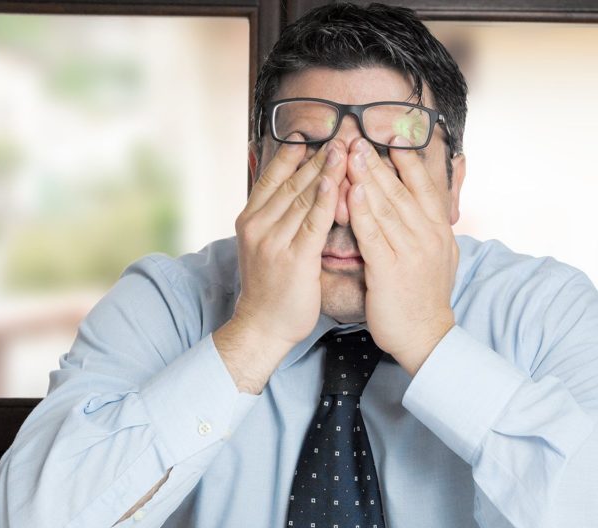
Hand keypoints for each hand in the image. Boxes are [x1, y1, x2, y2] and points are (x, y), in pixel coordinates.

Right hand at [214, 136, 346, 392]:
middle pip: (293, 181)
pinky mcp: (293, 258)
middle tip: (342, 132)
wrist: (261, 327)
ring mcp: (274, 240)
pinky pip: (313, 222)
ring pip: (304, 196)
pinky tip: (339, 180)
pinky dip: (327, 199)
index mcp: (251, 218)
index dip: (295, 153)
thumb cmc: (270, 289)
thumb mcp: (266, 246)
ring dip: (327, 169)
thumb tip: (297, 193)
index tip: (314, 132)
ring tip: (346, 146)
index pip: (274, 176)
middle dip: (319, 155)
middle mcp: (259, 224)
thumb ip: (278, 218)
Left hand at [345, 137, 457, 375]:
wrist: (427, 337)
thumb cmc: (425, 297)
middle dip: (377, 162)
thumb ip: (434, 227)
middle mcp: (428, 236)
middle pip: (400, 190)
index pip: (423, 186)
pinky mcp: (389, 270)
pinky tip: (350, 191)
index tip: (389, 136)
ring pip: (385, 207)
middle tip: (358, 138)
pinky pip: (373, 234)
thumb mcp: (442, 256)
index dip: (406, 159)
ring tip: (350, 154)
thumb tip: (430, 206)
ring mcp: (410, 252)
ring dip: (366, 177)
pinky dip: (362, 210)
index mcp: (439, 230)